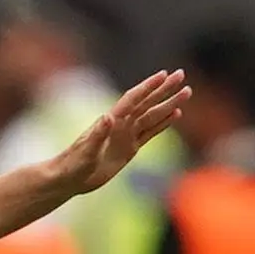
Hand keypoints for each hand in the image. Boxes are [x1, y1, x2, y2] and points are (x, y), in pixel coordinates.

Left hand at [48, 69, 189, 191]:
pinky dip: (164, 123)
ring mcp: (126, 135)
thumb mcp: (85, 151)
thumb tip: (108, 116)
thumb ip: (97, 134)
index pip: (133, 99)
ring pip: (152, 115)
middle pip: (147, 102)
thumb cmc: (73, 164)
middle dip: (165, 89)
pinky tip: (175, 114)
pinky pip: (150, 132)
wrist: (69, 178)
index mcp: (111, 121)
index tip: (164, 75)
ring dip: (169, 104)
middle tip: (181, 75)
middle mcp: (121, 124)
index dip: (148, 87)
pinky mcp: (130, 149)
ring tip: (185, 92)